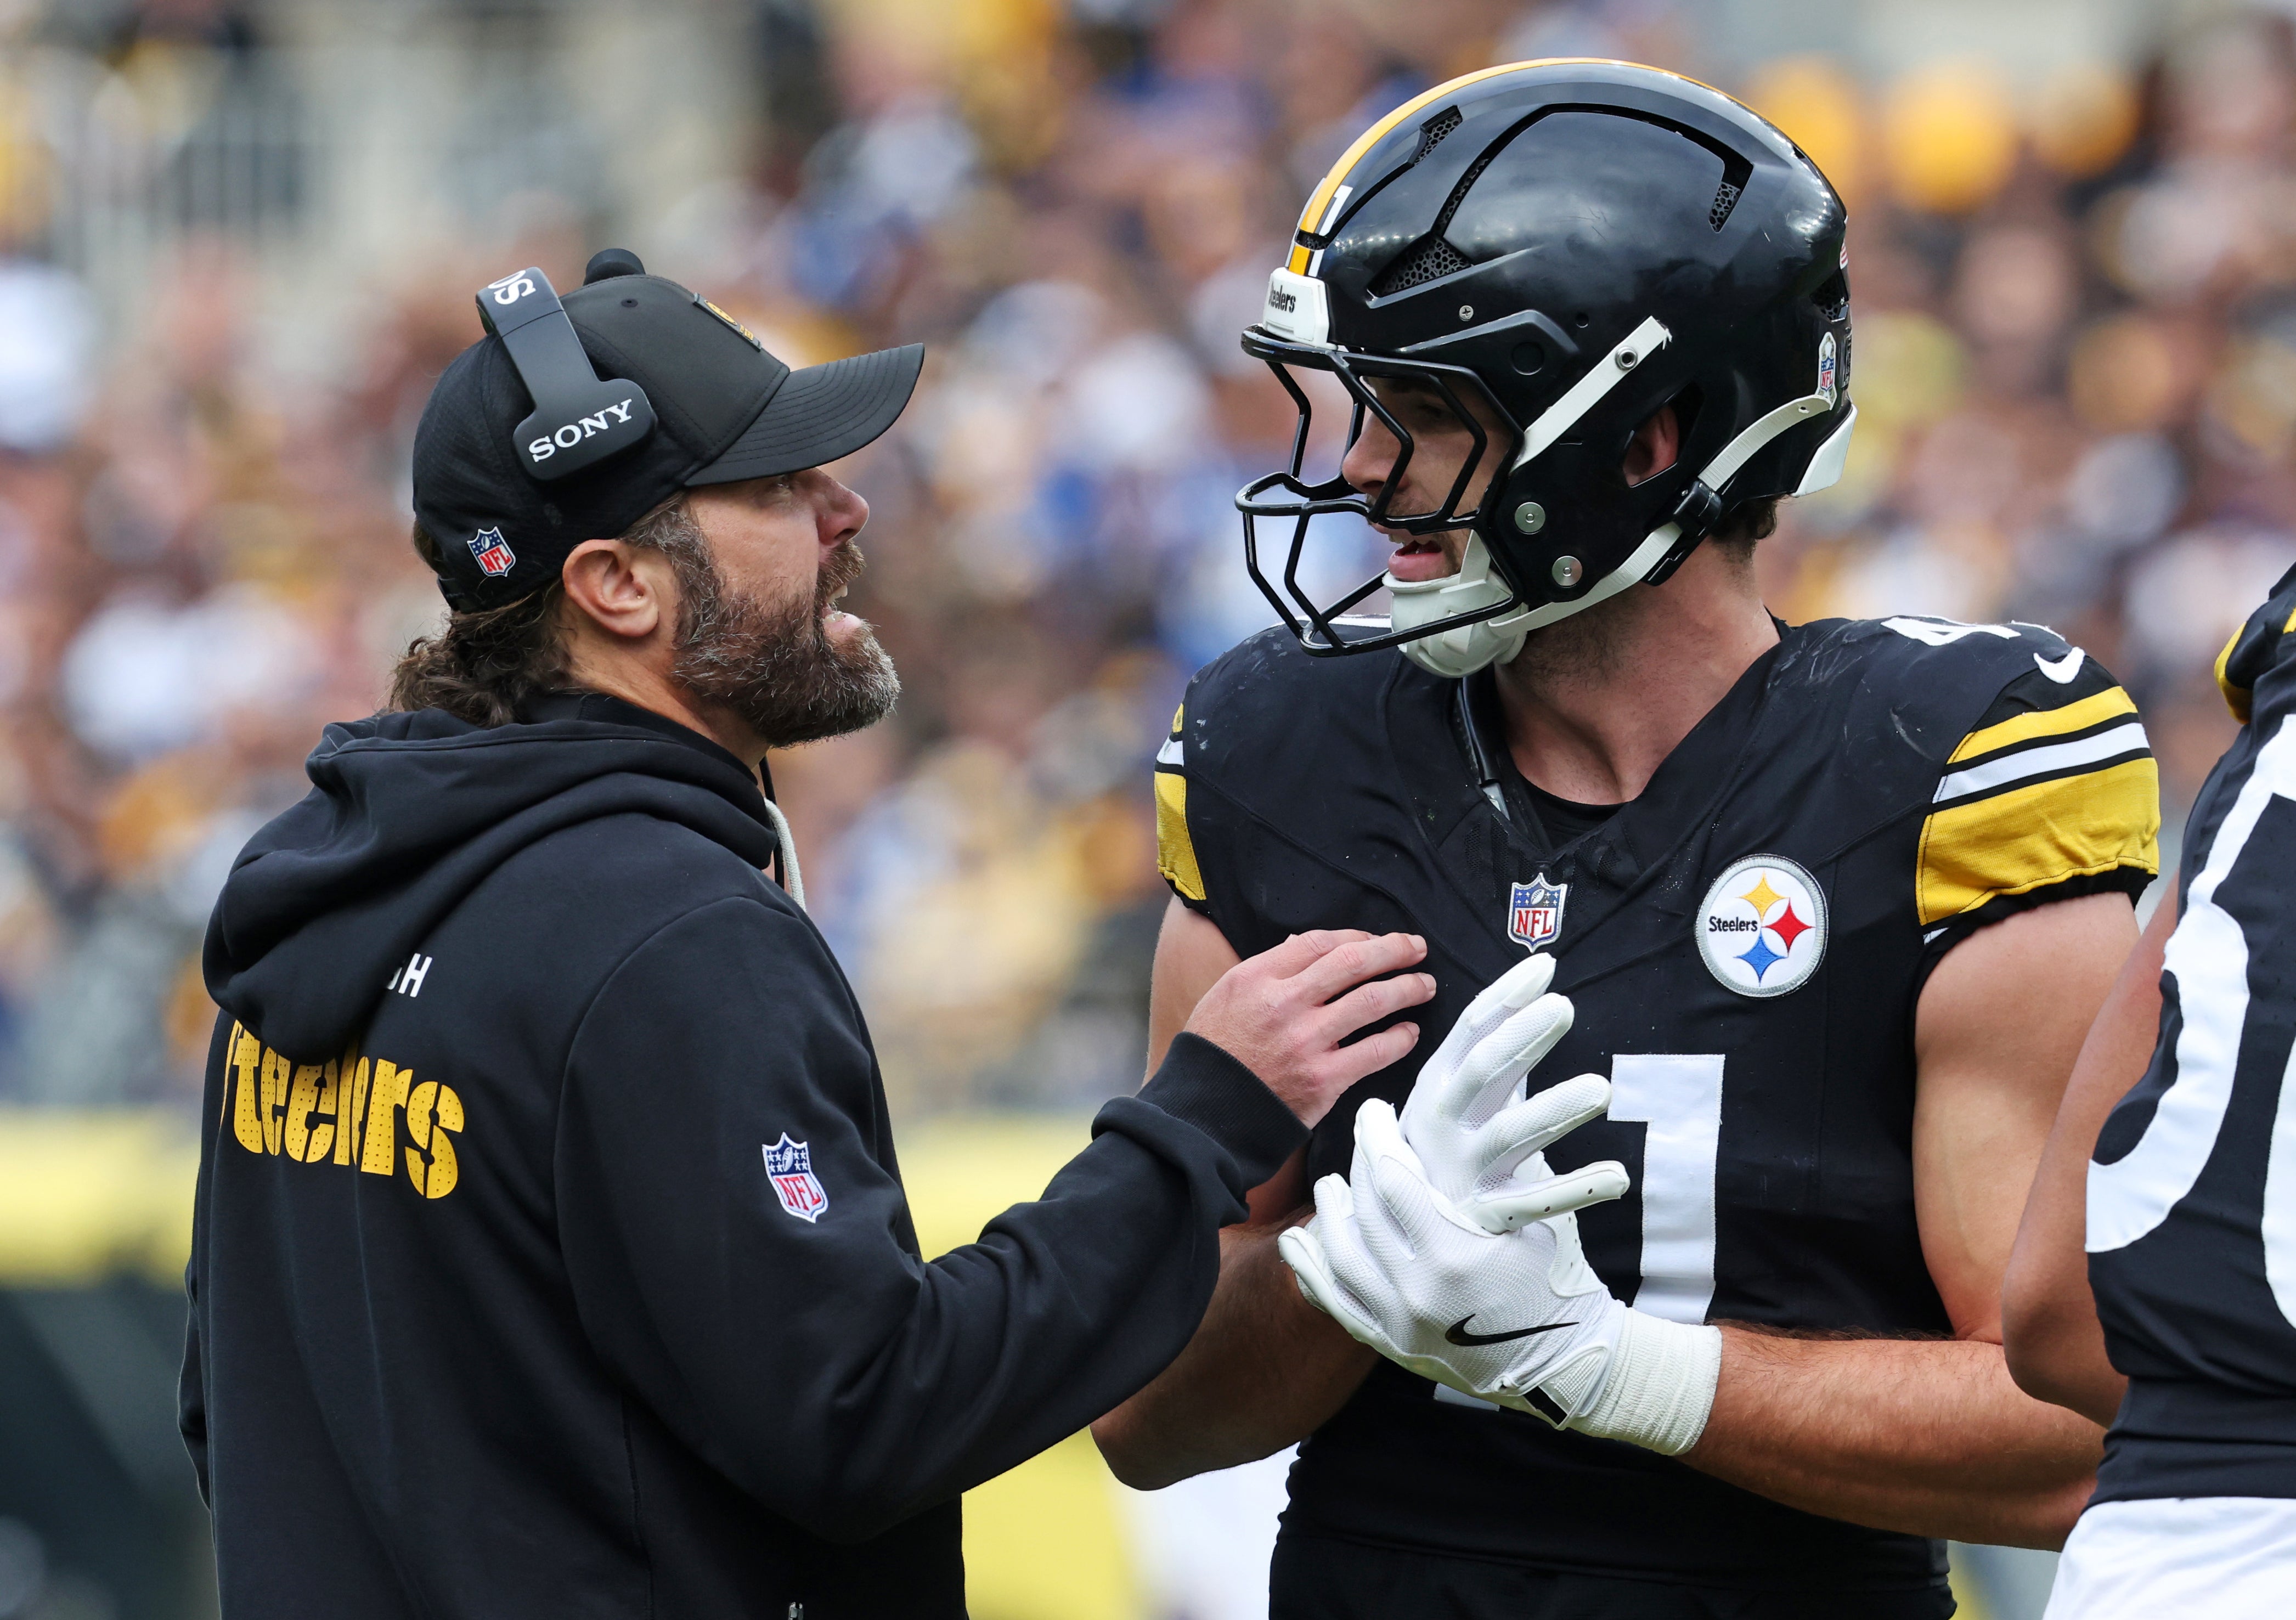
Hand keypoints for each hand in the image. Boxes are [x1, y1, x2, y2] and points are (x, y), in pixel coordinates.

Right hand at [1184, 930, 1433, 1126]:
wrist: (1203, 1113)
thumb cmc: (1214, 1053)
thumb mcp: (1226, 997)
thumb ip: (1267, 970)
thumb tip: (1303, 944)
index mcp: (1257, 977)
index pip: (1319, 942)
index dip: (1356, 937)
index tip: (1374, 941)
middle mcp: (1284, 1003)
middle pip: (1352, 962)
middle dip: (1393, 950)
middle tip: (1417, 948)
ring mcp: (1306, 1041)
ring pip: (1372, 1001)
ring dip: (1406, 988)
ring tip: (1424, 985)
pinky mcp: (1323, 1079)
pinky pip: (1375, 1052)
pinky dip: (1400, 1039)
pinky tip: (1410, 1032)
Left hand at [1279, 1099, 1720, 1454]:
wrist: (1564, 1359)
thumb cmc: (1558, 1276)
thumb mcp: (1536, 1215)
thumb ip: (1501, 1163)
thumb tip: (1492, 1089)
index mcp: (1454, 1254)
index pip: (1392, 1179)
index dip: (1377, 1137)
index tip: (1374, 1110)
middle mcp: (1418, 1292)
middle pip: (1364, 1211)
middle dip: (1357, 1165)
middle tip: (1359, 1137)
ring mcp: (1400, 1325)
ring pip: (1342, 1256)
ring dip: (1330, 1215)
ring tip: (1329, 1186)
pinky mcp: (1392, 1347)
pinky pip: (1338, 1304)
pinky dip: (1313, 1272)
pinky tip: (1298, 1244)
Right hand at [1396, 953, 1624, 1230]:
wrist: (1408, 1224)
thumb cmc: (1448, 1138)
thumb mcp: (1460, 1089)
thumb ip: (1497, 1039)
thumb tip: (1538, 978)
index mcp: (1438, 1083)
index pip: (1469, 1031)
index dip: (1505, 998)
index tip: (1543, 967)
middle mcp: (1444, 1121)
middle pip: (1482, 1073)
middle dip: (1520, 1038)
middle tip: (1562, 1007)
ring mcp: (1464, 1168)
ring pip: (1510, 1136)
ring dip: (1554, 1110)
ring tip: (1600, 1089)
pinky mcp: (1487, 1214)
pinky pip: (1536, 1202)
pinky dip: (1576, 1189)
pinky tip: (1618, 1176)